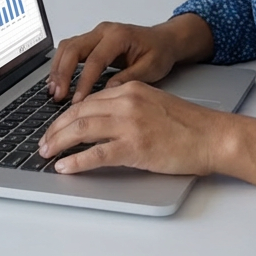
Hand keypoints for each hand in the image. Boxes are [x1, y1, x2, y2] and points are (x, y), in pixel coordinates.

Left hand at [38, 81, 220, 174]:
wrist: (212, 135)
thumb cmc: (189, 124)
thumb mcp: (153, 103)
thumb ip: (128, 106)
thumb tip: (101, 121)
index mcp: (131, 89)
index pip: (88, 100)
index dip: (66, 116)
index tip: (55, 127)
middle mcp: (127, 101)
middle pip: (79, 112)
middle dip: (56, 129)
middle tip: (44, 143)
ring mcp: (130, 123)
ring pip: (82, 130)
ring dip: (59, 143)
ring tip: (47, 154)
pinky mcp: (135, 146)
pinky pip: (96, 154)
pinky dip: (76, 161)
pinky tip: (65, 166)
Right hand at [47, 15, 210, 102]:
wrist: (164, 40)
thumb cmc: (159, 52)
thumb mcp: (150, 68)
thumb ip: (128, 79)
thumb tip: (107, 92)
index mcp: (119, 36)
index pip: (95, 60)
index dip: (83, 82)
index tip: (77, 101)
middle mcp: (104, 31)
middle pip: (73, 48)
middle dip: (62, 73)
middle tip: (57, 95)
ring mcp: (96, 34)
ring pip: (67, 47)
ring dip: (58, 69)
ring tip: (54, 91)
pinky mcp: (92, 42)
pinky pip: (71, 50)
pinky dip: (62, 65)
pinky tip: (58, 82)